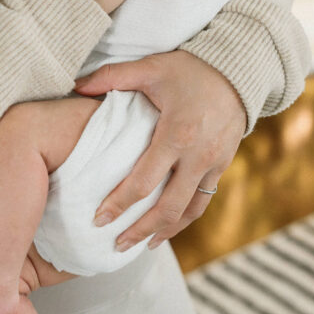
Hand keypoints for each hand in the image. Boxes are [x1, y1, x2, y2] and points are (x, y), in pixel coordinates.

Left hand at [74, 50, 245, 250]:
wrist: (238, 68)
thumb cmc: (190, 68)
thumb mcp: (151, 67)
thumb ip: (112, 76)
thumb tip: (75, 87)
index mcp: (176, 134)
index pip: (144, 181)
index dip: (120, 204)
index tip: (99, 220)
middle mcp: (198, 155)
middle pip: (168, 207)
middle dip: (140, 230)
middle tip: (116, 245)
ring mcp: (214, 163)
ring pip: (189, 211)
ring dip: (164, 232)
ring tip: (141, 245)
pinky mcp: (223, 165)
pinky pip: (203, 201)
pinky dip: (184, 219)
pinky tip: (167, 228)